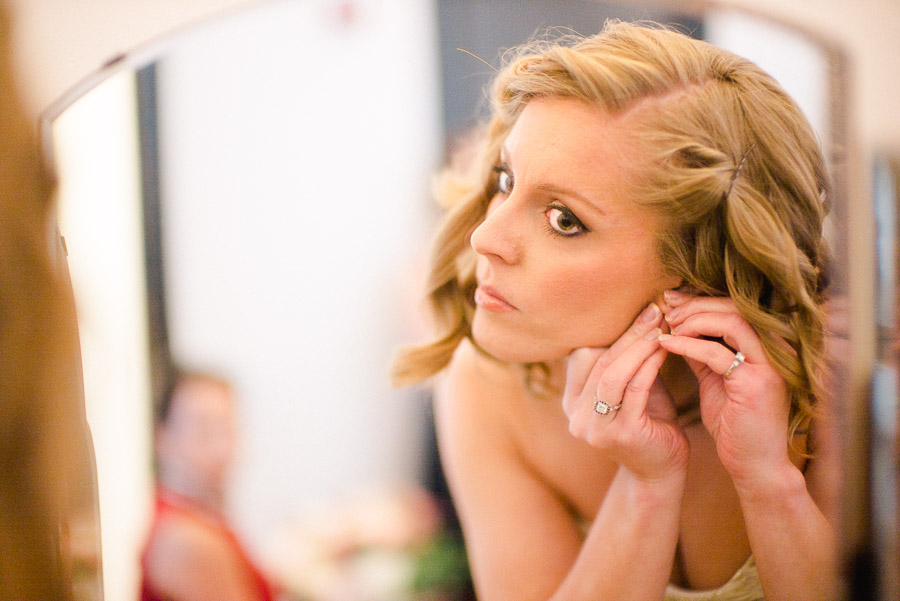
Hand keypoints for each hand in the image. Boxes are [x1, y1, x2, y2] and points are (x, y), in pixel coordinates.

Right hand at [563, 303, 688, 481]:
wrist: (661, 471)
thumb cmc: (650, 423)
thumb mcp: (632, 388)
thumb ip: (627, 361)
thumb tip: (640, 316)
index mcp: (572, 402)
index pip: (583, 356)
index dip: (610, 333)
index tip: (639, 313)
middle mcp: (576, 416)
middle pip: (599, 362)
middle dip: (628, 335)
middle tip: (653, 311)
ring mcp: (595, 427)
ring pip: (613, 375)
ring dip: (638, 347)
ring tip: (660, 328)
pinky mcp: (621, 434)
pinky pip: (635, 390)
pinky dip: (649, 366)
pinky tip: (664, 350)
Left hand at [657, 291, 792, 487]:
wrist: (754, 466)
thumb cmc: (735, 426)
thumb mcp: (716, 381)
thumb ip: (703, 355)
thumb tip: (679, 328)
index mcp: (768, 348)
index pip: (736, 308)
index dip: (702, 300)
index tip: (672, 300)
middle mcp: (777, 352)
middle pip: (736, 308)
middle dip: (696, 303)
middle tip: (666, 306)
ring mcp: (770, 367)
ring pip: (731, 322)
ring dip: (693, 319)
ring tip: (667, 324)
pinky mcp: (757, 384)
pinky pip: (717, 353)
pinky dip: (688, 344)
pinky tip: (667, 344)